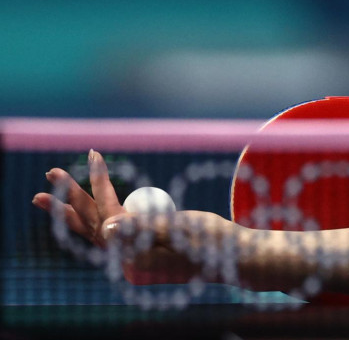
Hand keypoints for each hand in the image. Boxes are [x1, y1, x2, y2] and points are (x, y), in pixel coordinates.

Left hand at [33, 150, 240, 284]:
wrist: (234, 258)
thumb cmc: (212, 242)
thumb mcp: (181, 231)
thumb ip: (144, 230)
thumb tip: (108, 228)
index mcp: (134, 256)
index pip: (106, 216)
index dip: (95, 186)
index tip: (95, 156)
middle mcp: (127, 259)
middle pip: (91, 225)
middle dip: (69, 199)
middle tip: (50, 174)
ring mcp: (132, 255)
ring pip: (95, 230)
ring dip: (73, 210)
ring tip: (47, 195)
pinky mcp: (140, 249)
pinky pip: (111, 231)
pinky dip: (96, 215)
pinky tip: (89, 204)